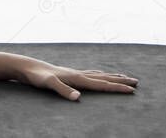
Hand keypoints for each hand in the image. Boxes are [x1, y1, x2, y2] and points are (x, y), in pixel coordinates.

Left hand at [11, 57, 138, 100]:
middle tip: (137, 82)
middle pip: (104, 78)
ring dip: (112, 76)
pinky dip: (99, 75)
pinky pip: (90, 75)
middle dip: (121, 81)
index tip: (132, 90)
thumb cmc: (37, 76)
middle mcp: (78, 74)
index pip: (102, 85)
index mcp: (77, 78)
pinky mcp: (69, 74)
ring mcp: (74, 73)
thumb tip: (78, 98)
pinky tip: (99, 75)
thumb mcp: (48, 84)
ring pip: (99, 75)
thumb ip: (62, 90)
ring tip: (124, 76)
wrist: (27, 66)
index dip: (117, 88)